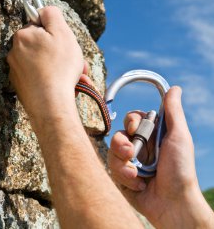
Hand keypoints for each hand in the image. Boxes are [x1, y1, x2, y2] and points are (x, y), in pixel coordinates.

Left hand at [7, 6, 84, 125]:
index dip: (57, 33)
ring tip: (76, 79)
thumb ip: (52, 14)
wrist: (51, 104)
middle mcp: (16, 52)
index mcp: (23, 36)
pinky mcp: (22, 86)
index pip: (41, 25)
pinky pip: (42, 77)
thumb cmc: (59, 68)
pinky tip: (67, 87)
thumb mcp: (62, 33)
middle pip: (44, 46)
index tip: (65, 43)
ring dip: (62, 68)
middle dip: (63, 54)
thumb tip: (44, 9)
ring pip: (45, 63)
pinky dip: (54, 80)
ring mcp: (17, 71)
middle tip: (77, 64)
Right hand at [108, 86, 213, 228]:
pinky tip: (140, 185)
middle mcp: (140, 147)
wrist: (173, 205)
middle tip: (131, 153)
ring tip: (136, 173)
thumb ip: (173, 111)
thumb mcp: (178, 136)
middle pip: (119, 134)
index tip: (135, 128)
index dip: (131, 121)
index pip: (133, 119)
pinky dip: (125, 177)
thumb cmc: (181, 170)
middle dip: (122, 143)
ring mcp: (131, 163)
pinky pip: (112, 169)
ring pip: (112, 152)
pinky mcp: (123, 178)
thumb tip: (174, 88)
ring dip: (122, 163)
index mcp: (152, 136)